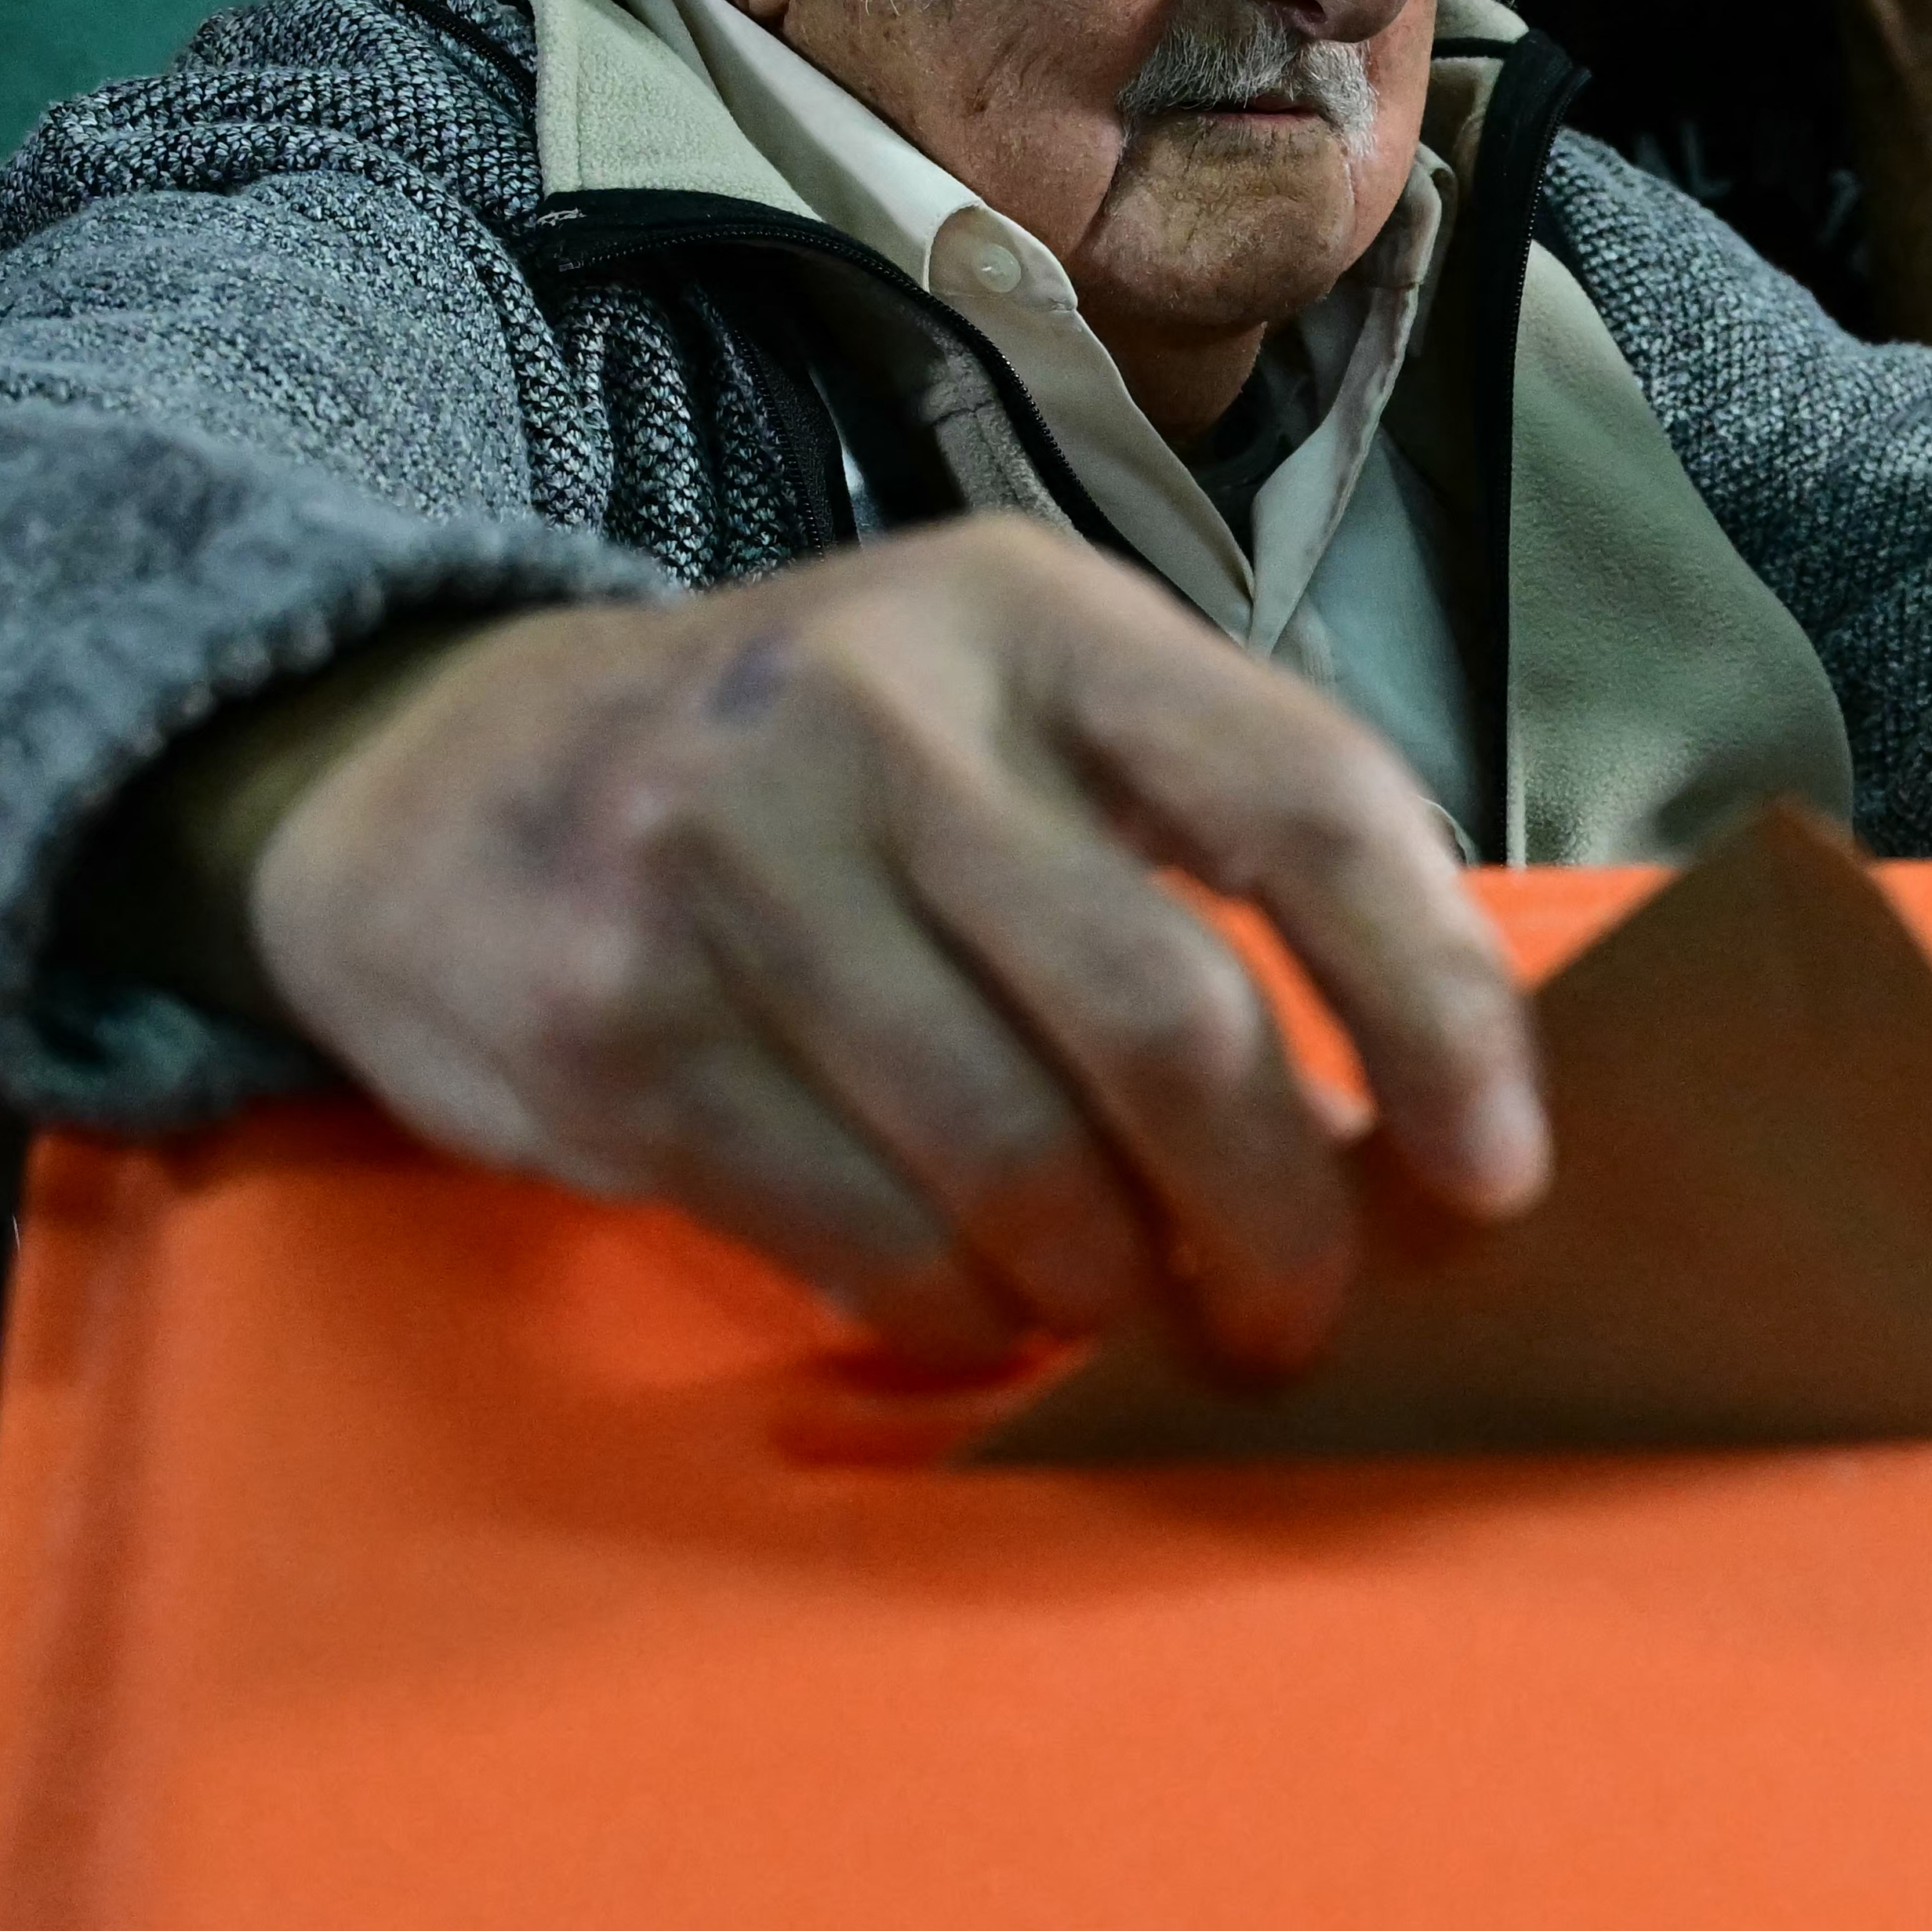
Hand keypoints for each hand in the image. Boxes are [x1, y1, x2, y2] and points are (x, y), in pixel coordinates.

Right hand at [244, 519, 1547, 1375]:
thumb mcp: (1011, 708)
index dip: (1432, 1003)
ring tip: (1130, 1306)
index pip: (1301, 799)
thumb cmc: (810, 779)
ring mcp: (726, 863)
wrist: (431, 777)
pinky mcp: (618, 1028)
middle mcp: (878, 710)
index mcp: (1032, 614)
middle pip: (1162, 1017)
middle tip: (1296, 1313)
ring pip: (1015, 1157)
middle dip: (1274, 1215)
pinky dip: (960, 1316)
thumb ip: (1211, 840)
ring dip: (1112, 1285)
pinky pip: (863, 1239)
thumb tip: (1423, 1103)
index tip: (1499, 1171)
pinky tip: (983, 1311)